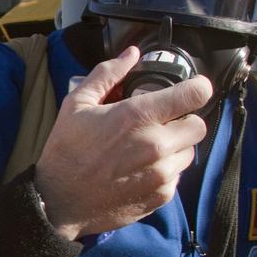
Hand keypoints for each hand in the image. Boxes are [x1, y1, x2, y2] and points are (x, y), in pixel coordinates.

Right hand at [34, 47, 213, 240]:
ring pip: (190, 152)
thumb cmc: (65, 151)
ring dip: (175, 148)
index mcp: (137, 116)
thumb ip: (108, 75)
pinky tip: (139, 171)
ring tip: (147, 150)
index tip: (191, 90)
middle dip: (183, 121)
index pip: (195, 94)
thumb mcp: (77, 104)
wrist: (57, 201)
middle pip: (199, 125)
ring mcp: (161, 173)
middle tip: (161, 125)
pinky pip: (177, 176)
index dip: (197, 88)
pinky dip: (164, 171)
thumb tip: (132, 54)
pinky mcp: (161, 195)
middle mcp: (156, 144)